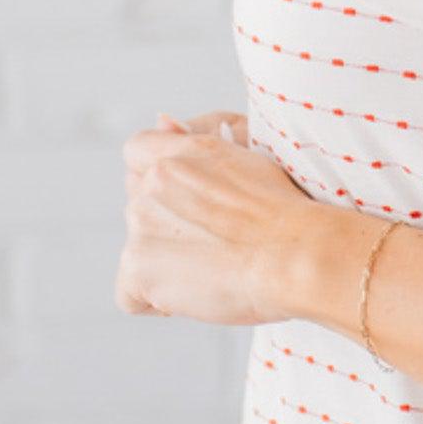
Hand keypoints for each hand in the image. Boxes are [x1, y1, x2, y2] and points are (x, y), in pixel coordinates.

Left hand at [117, 109, 315, 325]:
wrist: (295, 256)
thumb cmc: (283, 212)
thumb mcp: (244, 156)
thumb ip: (195, 139)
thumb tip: (163, 122)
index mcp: (177, 153)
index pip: (137, 154)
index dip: (160, 178)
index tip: (187, 198)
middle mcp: (152, 184)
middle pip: (138, 204)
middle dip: (166, 223)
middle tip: (213, 239)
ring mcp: (141, 226)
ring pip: (137, 248)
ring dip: (165, 260)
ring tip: (213, 267)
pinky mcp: (138, 269)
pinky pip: (128, 294)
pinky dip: (155, 301)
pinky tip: (192, 294)